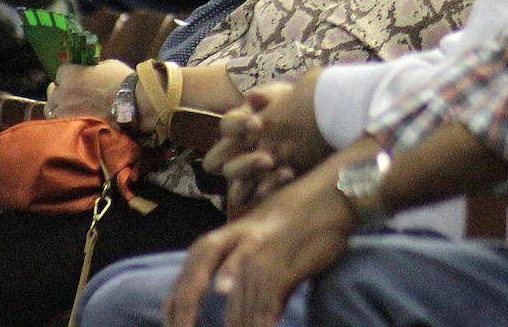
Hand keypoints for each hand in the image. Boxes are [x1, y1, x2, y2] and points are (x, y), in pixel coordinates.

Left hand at [44, 59, 132, 119]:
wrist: (129, 102)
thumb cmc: (120, 80)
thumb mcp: (106, 65)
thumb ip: (92, 68)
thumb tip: (91, 70)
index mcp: (70, 74)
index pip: (60, 71)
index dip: (70, 74)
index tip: (78, 76)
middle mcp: (63, 91)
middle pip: (53, 90)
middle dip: (61, 90)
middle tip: (73, 92)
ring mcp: (65, 109)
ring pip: (51, 108)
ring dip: (58, 106)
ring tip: (69, 107)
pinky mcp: (71, 123)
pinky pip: (58, 121)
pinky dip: (62, 119)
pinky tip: (71, 118)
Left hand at [163, 169, 356, 326]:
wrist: (332, 194)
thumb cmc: (297, 217)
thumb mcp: (259, 236)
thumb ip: (240, 267)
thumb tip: (234, 310)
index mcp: (225, 236)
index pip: (187, 273)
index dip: (175, 306)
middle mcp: (234, 241)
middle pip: (194, 281)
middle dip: (184, 313)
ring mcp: (257, 253)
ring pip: (232, 304)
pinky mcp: (281, 265)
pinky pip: (263, 306)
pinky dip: (258, 325)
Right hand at [205, 79, 332, 215]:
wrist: (320, 122)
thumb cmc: (294, 107)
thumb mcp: (284, 97)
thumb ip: (267, 96)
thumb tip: (252, 97)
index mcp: (239, 127)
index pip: (225, 127)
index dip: (236, 126)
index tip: (257, 124)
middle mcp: (237, 153)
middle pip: (216, 163)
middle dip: (240, 162)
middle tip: (266, 157)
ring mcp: (250, 174)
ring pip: (234, 189)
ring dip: (250, 177)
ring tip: (274, 166)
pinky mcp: (266, 188)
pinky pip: (257, 196)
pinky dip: (271, 186)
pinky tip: (289, 173)